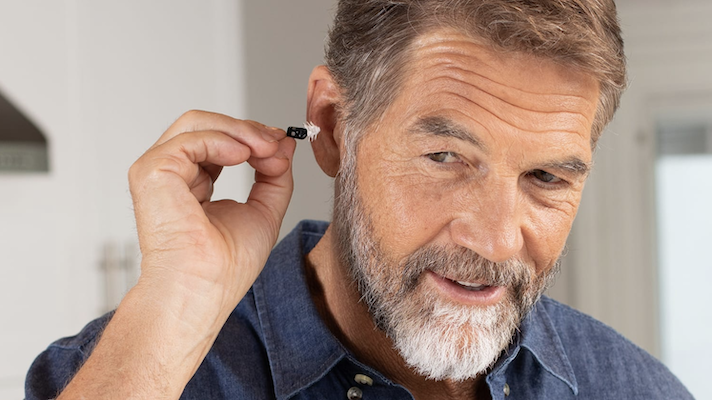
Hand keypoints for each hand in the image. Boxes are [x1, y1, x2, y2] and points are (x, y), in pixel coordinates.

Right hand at [129, 110, 295, 326]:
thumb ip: (274, 176)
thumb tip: (284, 145)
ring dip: (240, 130)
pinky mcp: (152, 172)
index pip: (219, 142)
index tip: (282, 144)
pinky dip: (223, 140)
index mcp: (192, 184)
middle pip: (206, 125)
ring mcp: (157, 171)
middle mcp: (171, 174)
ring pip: (196, 123)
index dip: (251, 137)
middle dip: (248, 129)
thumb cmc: (224, 268)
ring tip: (267, 148)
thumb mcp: (263, 211)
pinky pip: (190, 139)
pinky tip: (245, 155)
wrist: (203, 291)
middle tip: (277, 142)